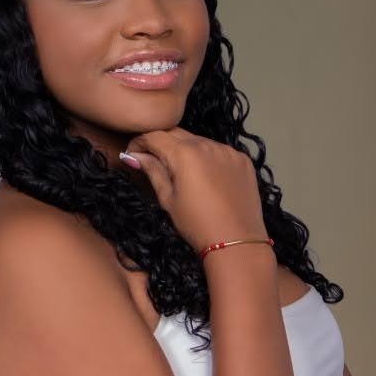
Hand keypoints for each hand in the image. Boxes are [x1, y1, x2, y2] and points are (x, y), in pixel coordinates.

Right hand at [120, 127, 264, 254]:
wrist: (237, 241)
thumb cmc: (197, 225)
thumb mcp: (168, 199)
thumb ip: (152, 171)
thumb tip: (134, 156)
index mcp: (185, 154)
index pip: (155, 136)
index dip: (139, 143)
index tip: (133, 155)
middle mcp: (207, 144)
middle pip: (176, 134)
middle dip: (161, 144)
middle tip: (153, 162)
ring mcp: (227, 151)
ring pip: (199, 141)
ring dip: (185, 150)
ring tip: (182, 174)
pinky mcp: (242, 160)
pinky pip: (219, 151)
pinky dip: (207, 158)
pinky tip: (206, 178)